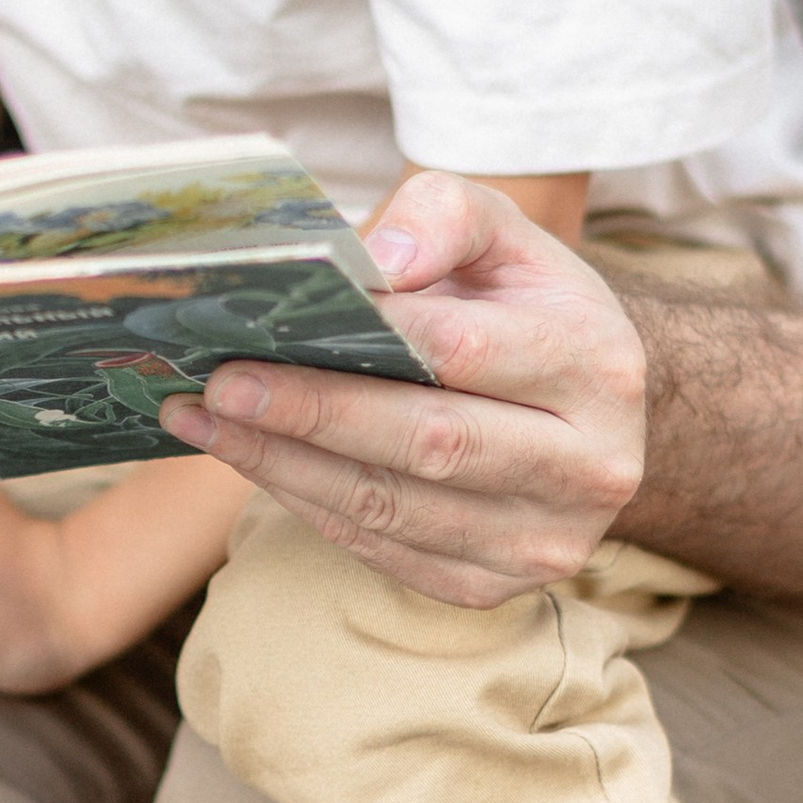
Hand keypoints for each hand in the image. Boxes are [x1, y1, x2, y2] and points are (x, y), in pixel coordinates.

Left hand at [159, 172, 648, 605]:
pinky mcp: (491, 585)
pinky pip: (381, 550)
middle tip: (220, 383)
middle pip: (430, 443)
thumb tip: (375, 261)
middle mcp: (588, 466)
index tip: (280, 318)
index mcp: (598, 365)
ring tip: (203, 420)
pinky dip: (306, 504)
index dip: (375, 334)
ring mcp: (543, 540)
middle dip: (313, 412)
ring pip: (393, 508)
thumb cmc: (524, 306)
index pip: (469, 350)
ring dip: (285, 465)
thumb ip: (445, 217)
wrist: (581, 408)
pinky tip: (250, 460)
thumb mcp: (503, 236)